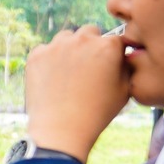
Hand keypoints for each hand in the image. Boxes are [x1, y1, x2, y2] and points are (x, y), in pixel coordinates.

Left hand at [23, 25, 130, 162]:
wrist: (60, 130)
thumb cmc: (96, 114)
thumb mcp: (124, 91)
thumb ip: (126, 67)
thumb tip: (124, 56)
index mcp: (108, 46)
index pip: (116, 39)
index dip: (113, 53)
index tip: (108, 66)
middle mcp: (82, 40)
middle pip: (90, 32)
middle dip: (91, 45)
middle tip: (88, 69)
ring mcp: (57, 45)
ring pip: (67, 38)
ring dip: (70, 49)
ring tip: (69, 74)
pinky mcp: (37, 55)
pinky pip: (45, 50)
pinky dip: (49, 60)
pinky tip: (52, 79)